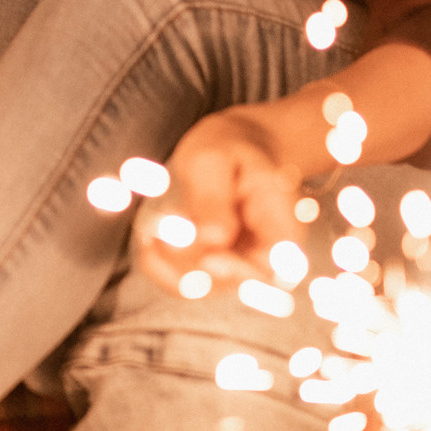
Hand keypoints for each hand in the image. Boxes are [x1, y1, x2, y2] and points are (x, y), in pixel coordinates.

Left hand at [135, 105, 304, 295]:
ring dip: (169, 266)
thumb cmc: (228, 145)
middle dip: (191, 264)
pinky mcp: (210, 260)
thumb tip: (214, 239)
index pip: (270, 267)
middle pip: (230, 282)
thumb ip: (215, 197)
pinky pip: (183, 278)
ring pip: (202, 286)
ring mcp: (235, 261)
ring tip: (151, 234)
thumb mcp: (216, 158)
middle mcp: (262, 253)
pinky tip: (148, 240)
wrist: (231, 144)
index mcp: (282, 227)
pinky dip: (161, 265)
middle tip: (160, 236)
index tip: (210, 258)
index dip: (241, 273)